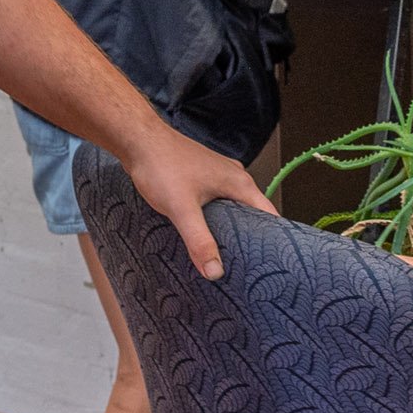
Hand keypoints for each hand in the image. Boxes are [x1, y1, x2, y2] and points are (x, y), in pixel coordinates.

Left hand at [122, 126, 276, 280]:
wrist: (140, 141)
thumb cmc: (161, 164)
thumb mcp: (182, 209)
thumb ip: (199, 241)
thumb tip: (215, 271)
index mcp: (239, 183)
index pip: (269, 216)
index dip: (272, 240)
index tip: (269, 263)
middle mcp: (234, 177)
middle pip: (253, 214)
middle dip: (250, 238)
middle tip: (244, 266)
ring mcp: (218, 176)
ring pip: (234, 208)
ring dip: (231, 228)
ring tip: (225, 254)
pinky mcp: (203, 178)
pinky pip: (218, 202)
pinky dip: (216, 218)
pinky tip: (203, 231)